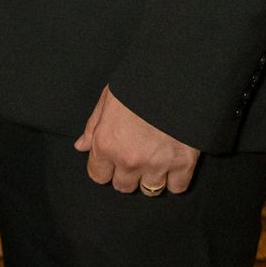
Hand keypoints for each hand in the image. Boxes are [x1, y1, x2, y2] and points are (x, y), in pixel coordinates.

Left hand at [76, 86, 199, 196]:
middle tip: (137, 157)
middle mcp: (128, 159)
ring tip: (156, 160)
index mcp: (106, 143)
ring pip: (150, 190)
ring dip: (152, 178)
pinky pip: (177, 188)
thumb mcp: (109, 99)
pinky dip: (176, 179)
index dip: (106, 168)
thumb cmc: (138, 84)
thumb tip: (82, 146)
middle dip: (128, 174)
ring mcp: (156, 164)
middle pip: (123, 187)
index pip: (98, 176)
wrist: (176, 77)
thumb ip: (93, 126)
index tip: (114, 160)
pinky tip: (175, 164)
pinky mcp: (183, 164)